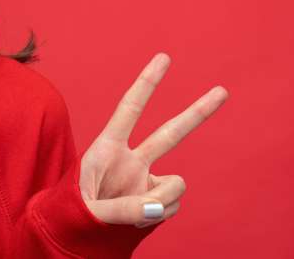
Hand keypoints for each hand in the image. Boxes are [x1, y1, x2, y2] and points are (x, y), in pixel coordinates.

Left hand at [79, 53, 228, 227]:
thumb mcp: (87, 210)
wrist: (73, 236)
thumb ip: (122, 209)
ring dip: (161, 202)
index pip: (129, 110)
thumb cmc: (71, 215)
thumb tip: (158, 208)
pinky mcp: (155, 200)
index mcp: (107, 149)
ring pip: (177, 184)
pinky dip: (159, 215)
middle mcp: (131, 160)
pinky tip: (138, 220)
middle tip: (222, 90)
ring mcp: (145, 180)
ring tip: (131, 214)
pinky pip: (171, 206)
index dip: (146, 83)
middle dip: (198, 113)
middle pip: (170, 133)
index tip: (164, 58)